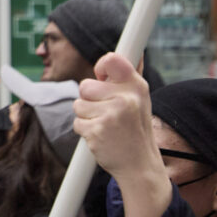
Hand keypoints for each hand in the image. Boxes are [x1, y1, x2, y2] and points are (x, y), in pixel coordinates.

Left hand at [73, 52, 169, 216]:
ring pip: (78, 104)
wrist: (140, 166)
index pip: (111, 60)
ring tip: (105, 126)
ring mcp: (111, 115)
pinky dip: (85, 131)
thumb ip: (130, 76)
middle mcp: (125, 98)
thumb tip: (134, 50)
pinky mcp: (97, 131)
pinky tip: (101, 137)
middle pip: (85, 85)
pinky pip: (77, 123)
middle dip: (90, 100)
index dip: (101, 66)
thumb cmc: (136, 130)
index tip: (101, 75)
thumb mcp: (140, 100)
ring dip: (87, 116)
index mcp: (136, 87)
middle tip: (107, 113)